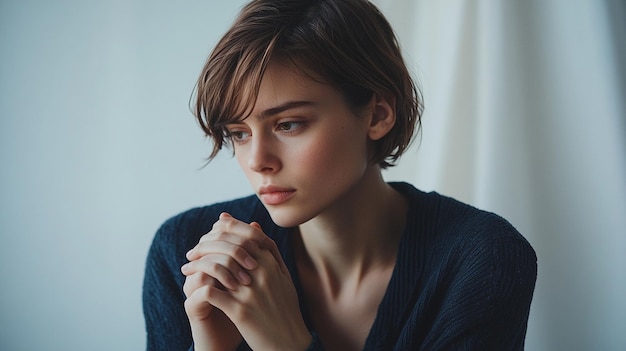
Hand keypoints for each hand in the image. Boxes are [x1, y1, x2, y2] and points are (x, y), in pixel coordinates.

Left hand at [182, 214, 310, 349]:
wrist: (290, 342)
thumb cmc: (285, 308)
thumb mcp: (282, 275)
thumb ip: (268, 249)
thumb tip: (253, 223)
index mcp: (271, 263)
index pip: (244, 233)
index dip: (223, 230)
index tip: (208, 233)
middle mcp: (261, 273)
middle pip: (227, 246)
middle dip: (205, 245)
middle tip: (192, 252)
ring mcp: (251, 292)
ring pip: (216, 267)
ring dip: (197, 265)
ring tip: (186, 269)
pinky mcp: (240, 312)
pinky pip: (212, 292)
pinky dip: (200, 287)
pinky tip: (194, 288)